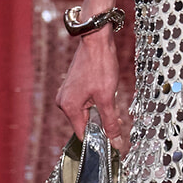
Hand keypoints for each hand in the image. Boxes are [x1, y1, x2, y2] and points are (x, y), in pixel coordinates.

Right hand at [56, 30, 129, 150]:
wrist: (96, 40)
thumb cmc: (100, 66)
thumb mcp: (108, 97)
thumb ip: (110, 121)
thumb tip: (115, 141)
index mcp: (69, 107)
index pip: (83, 134)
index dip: (99, 138)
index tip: (114, 139)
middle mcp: (63, 101)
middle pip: (85, 123)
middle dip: (102, 122)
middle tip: (118, 118)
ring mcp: (67, 93)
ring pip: (87, 112)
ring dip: (101, 111)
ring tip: (111, 98)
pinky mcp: (73, 86)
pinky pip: (85, 102)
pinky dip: (97, 102)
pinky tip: (106, 93)